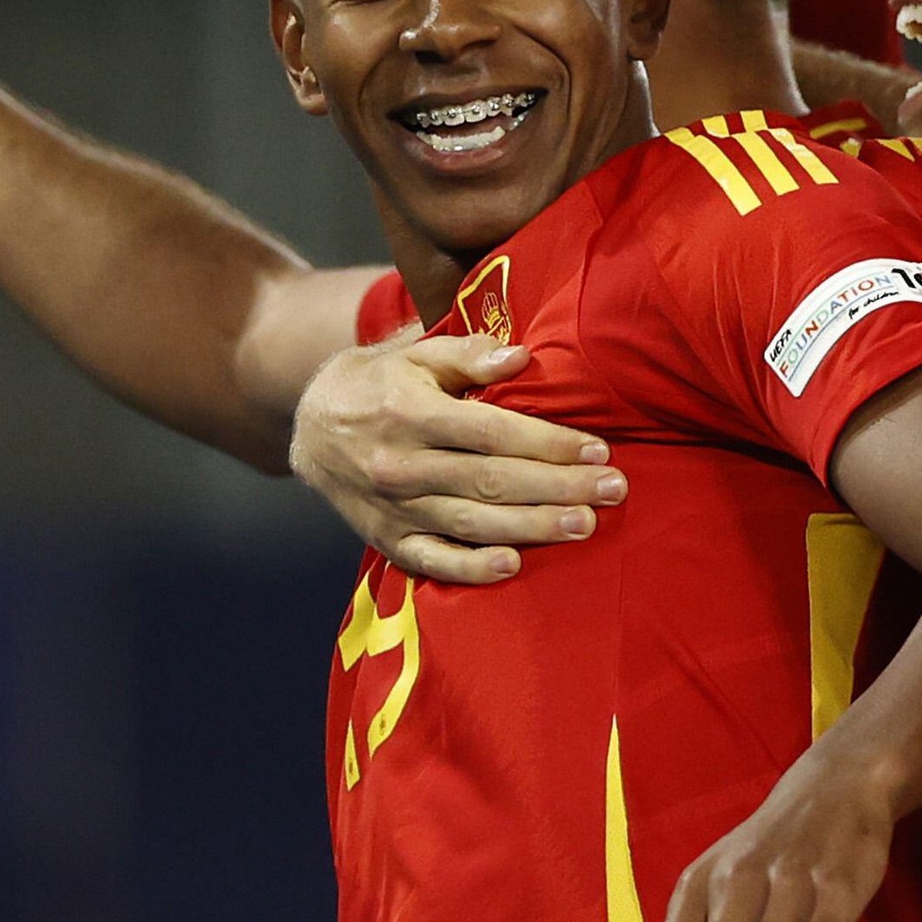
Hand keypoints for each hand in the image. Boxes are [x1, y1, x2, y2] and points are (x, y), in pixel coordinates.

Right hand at [288, 333, 626, 583]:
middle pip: (491, 480)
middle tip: (613, 490)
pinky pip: (431, 560)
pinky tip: (513, 566)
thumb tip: (522, 357)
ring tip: (584, 525)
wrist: (308, 426)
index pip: (492, 432)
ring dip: (531, 527)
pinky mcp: (386, 539)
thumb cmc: (381, 382)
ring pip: (471, 522)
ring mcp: (392, 507)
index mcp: (410, 412)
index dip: (548, 443)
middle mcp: (399, 464)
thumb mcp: (417, 354)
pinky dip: (470, 568)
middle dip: (558, 486)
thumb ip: (469, 354)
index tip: (598, 450)